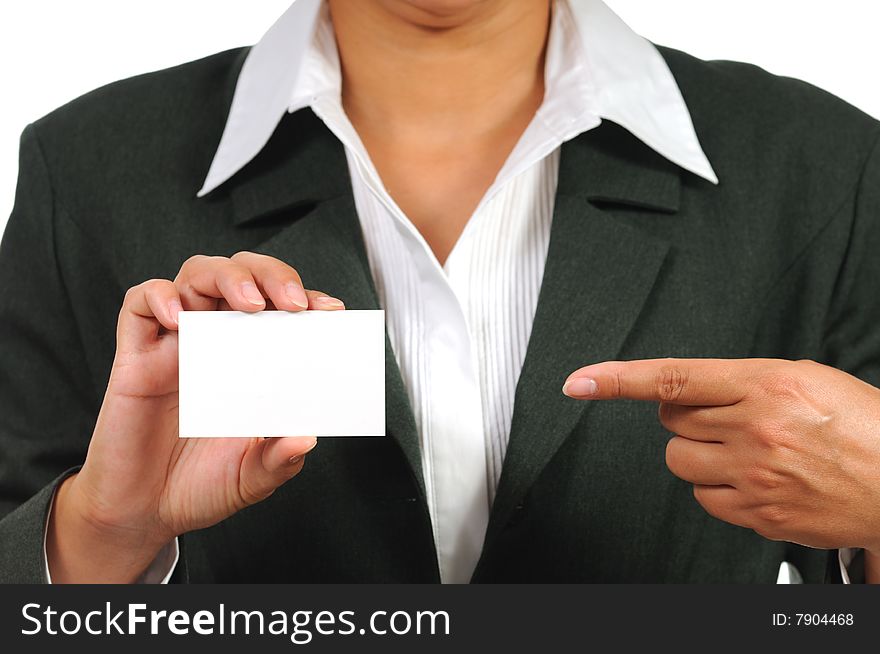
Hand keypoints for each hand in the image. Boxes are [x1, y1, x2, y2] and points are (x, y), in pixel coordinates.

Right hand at [47, 252, 344, 582]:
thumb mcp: (252, 477)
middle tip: (293, 302)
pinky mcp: (134, 356)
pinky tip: (177, 316)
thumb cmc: (199, 484)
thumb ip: (279, 459)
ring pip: (196, 275)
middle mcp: (216, 342)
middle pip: (242, 275)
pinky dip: (158, 296)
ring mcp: (175, 344)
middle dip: (271, 274)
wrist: (143, 514)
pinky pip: (138, 304)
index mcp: (251, 361)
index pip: (280, 308)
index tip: (330, 312)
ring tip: (249, 304)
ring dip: (227, 277)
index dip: (306, 299)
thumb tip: (306, 438)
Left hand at [562, 358, 879, 560]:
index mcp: (766, 385)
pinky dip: (715, 489)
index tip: (580, 382)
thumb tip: (694, 392)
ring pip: (679, 461)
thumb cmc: (863, 428)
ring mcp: (754, 475)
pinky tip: (749, 481)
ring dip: (697, 454)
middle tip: (725, 420)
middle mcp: (754, 429)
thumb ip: (744, 383)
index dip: (618, 380)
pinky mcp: (759, 513)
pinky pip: (703, 499)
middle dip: (686, 419)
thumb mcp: (805, 379)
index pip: (673, 378)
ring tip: (741, 452)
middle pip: (671, 422)